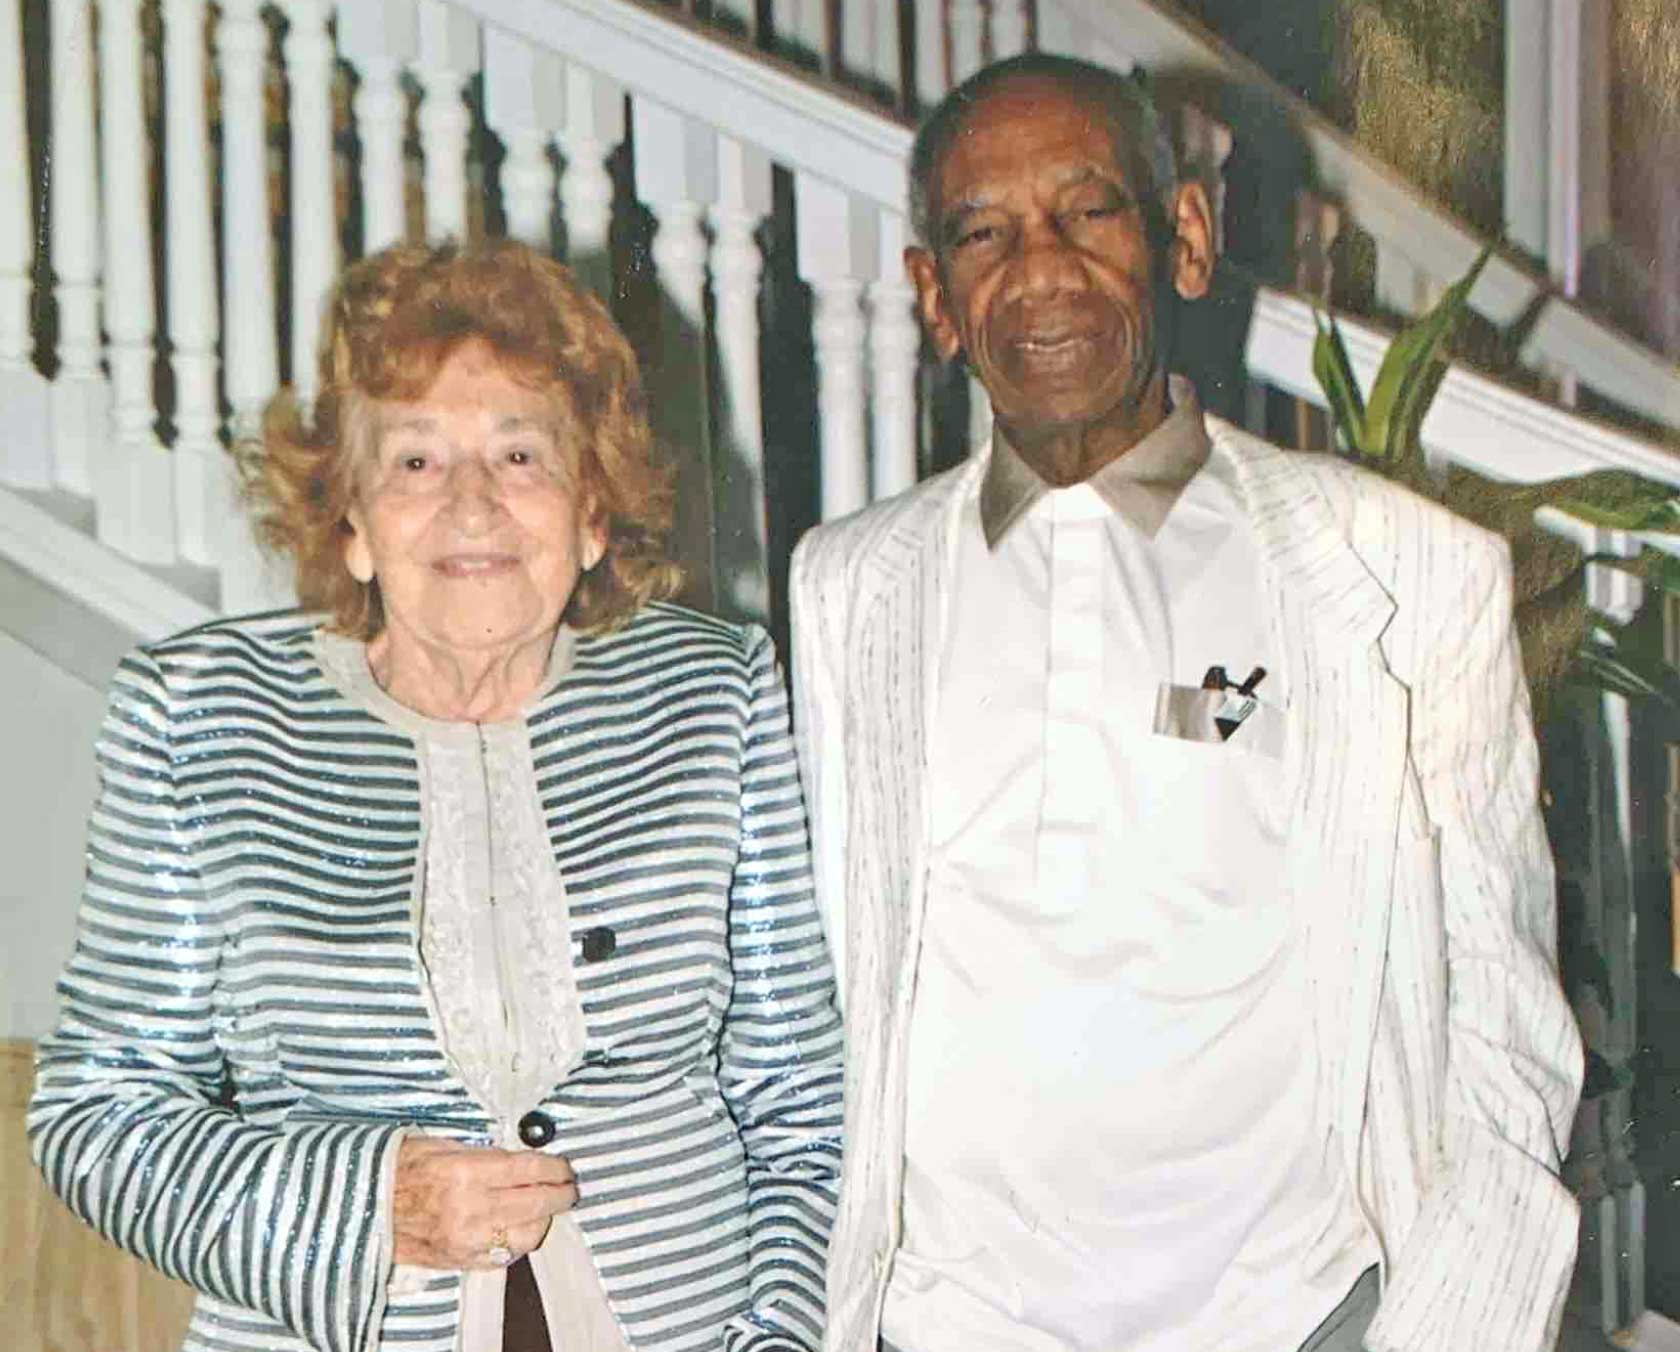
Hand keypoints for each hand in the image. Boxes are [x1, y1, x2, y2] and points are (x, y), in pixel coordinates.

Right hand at [392, 1137, 578, 1269]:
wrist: (361, 1206)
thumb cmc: (400, 1168)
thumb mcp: (440, 1144)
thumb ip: (484, 1152)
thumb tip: (523, 1155)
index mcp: (465, 1172)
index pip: (528, 1170)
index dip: (555, 1168)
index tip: (566, 1166)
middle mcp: (469, 1209)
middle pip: (536, 1203)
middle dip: (561, 1194)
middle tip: (569, 1186)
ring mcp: (465, 1240)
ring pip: (528, 1235)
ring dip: (544, 1219)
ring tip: (546, 1207)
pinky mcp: (459, 1261)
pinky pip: (505, 1256)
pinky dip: (519, 1241)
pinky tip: (520, 1227)